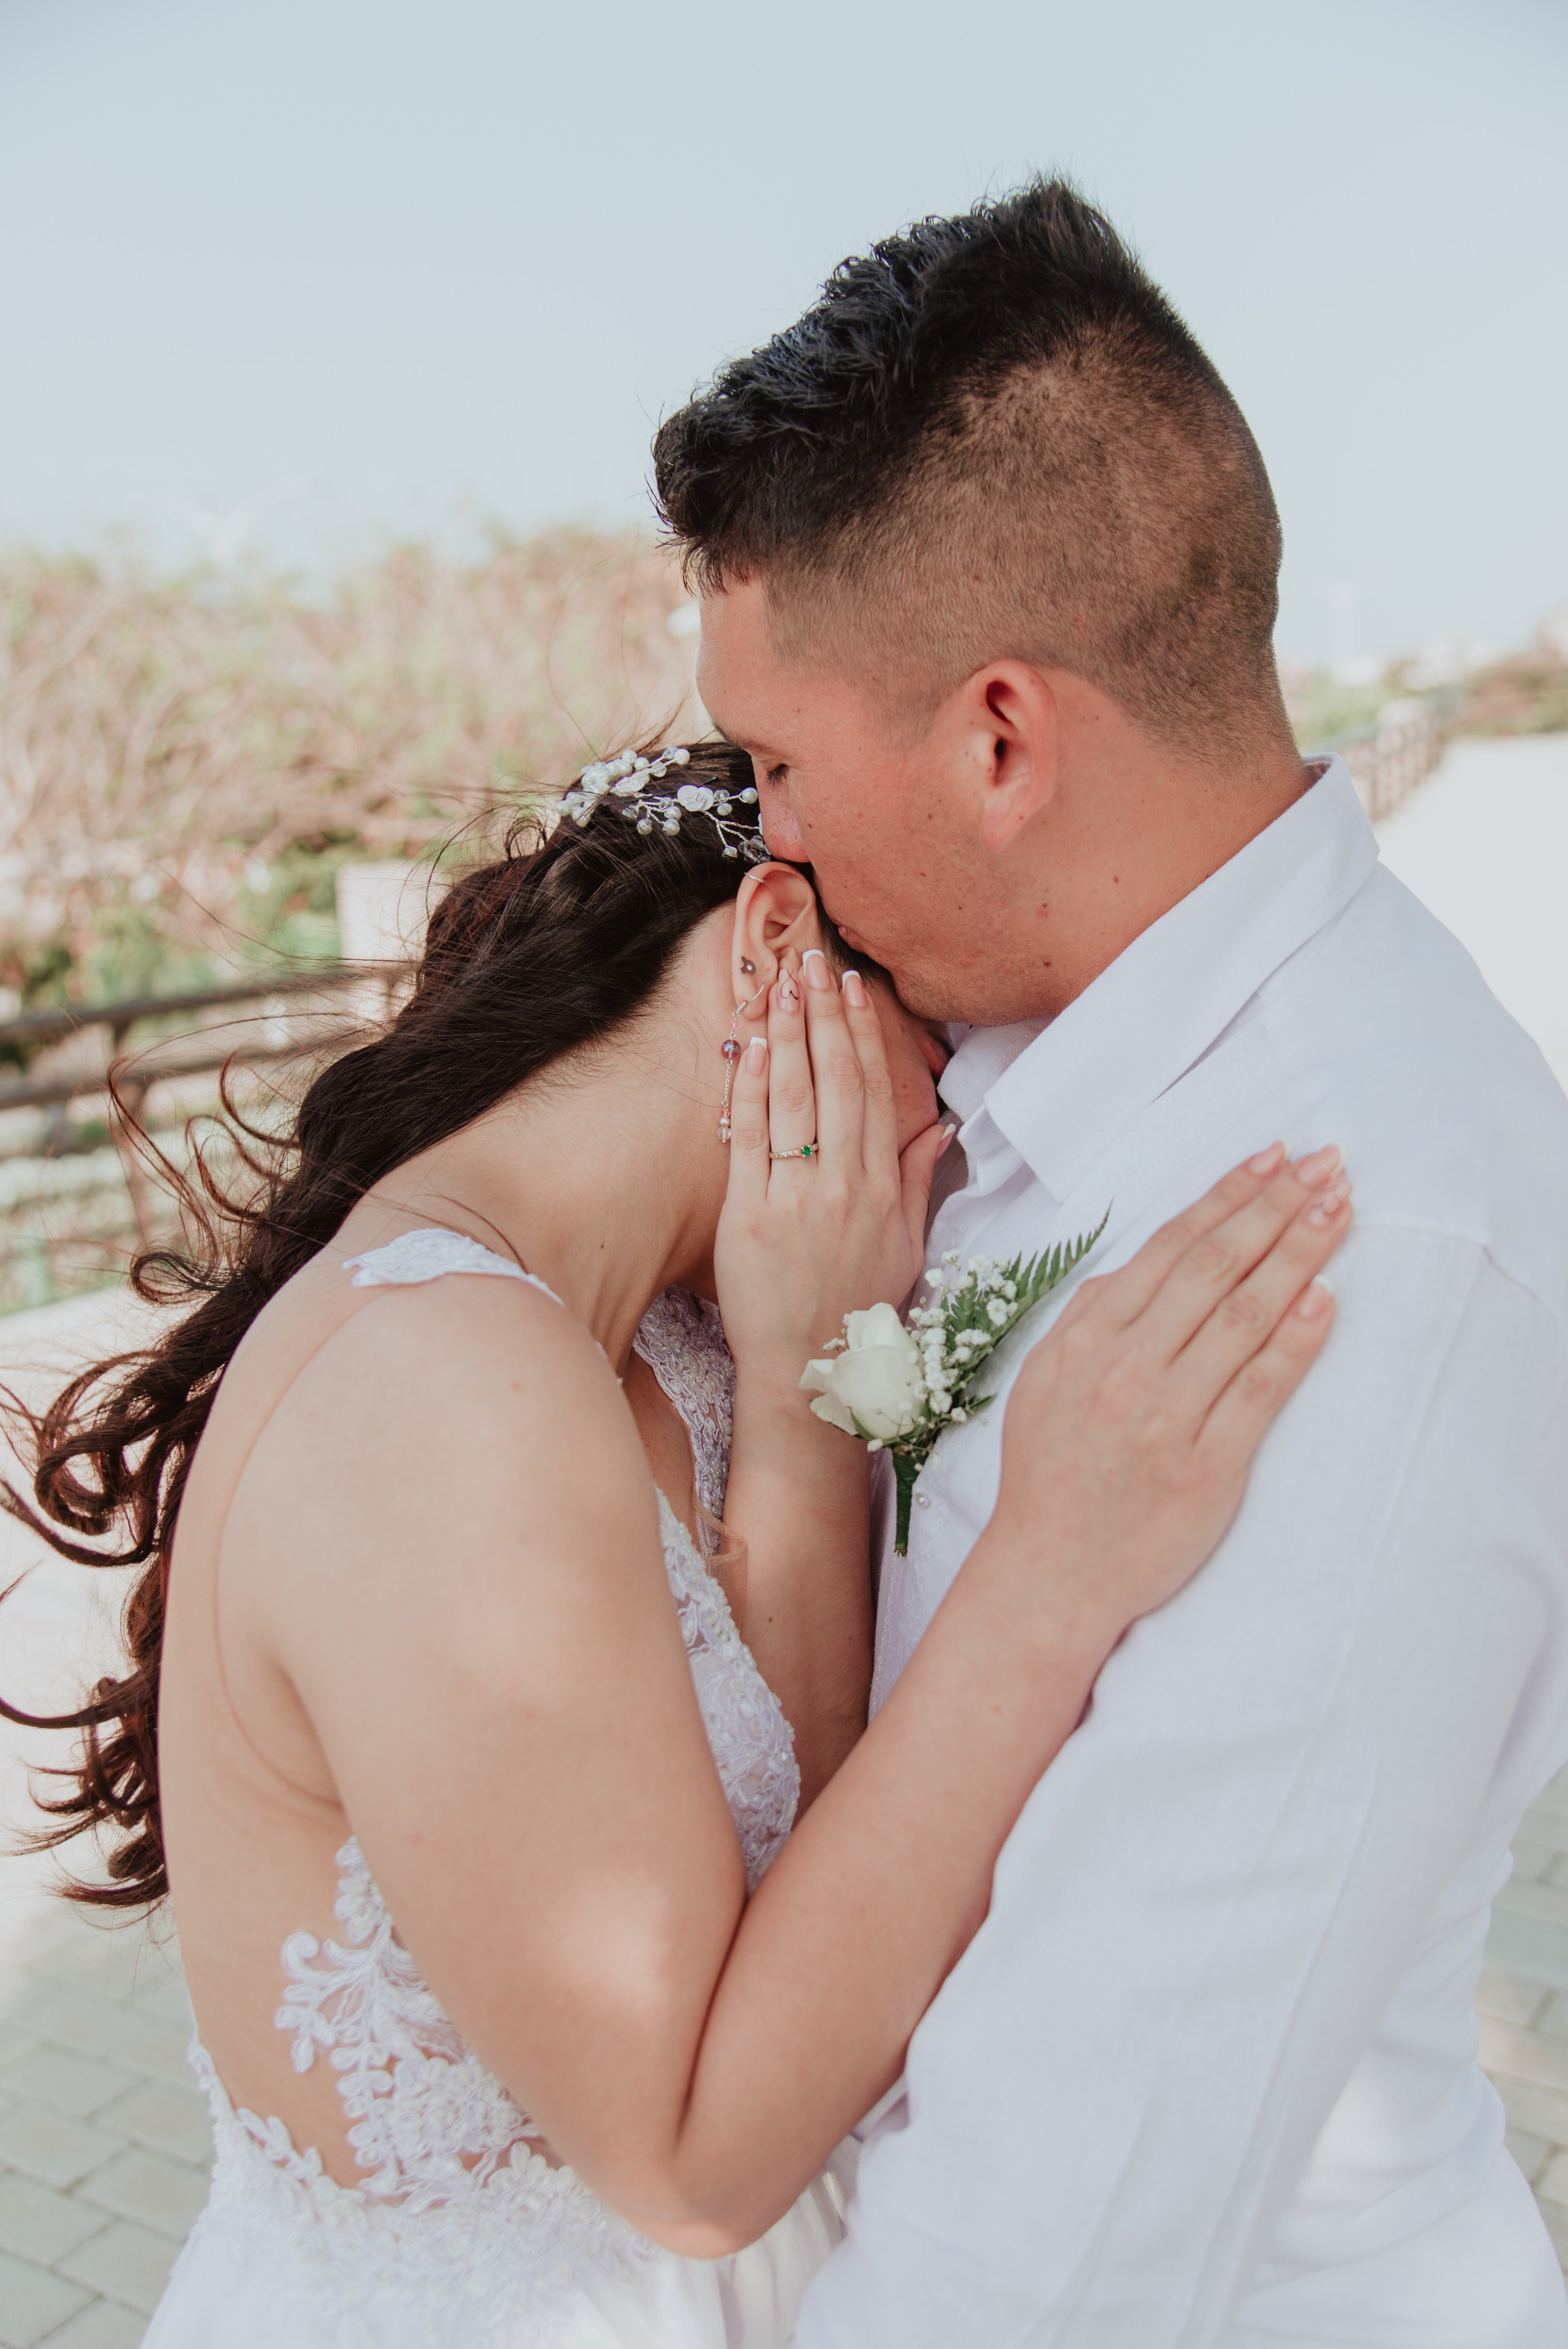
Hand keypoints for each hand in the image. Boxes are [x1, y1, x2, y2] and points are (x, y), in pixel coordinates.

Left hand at [714, 951, 948, 1394]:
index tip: (852, 989)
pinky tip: (746, 1050)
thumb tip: (938, 1127)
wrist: (811, 1376)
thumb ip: (916, 1180)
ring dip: (786, 1037)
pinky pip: (749, 1141)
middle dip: (821, 1016)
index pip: (873, 1092)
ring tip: (780, 986)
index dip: (862, 1035)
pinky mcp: (747, 1218)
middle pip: (833, 1082)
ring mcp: (792, 1200)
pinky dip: (748, 1092)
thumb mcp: (906, 1247)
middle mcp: (840, 1187)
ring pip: (791, 1100)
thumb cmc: (858, 1312)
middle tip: (813, 961)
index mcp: (880, 1189)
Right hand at [982, 1145, 1349, 1645]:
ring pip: (1244, 1316)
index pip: (1171, 1249)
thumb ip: (1090, 1317)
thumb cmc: (1050, 1477)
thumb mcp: (1044, 1381)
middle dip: (1276, 1207)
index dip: (1228, 1197)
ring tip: (1339, 1210)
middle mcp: (1125, 1369)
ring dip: (1298, 1254)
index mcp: (1086, 1340)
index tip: (1274, 1159)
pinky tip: (1324, 1296)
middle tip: (1325, 1165)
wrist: (1049, 1575)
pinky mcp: (1207, 1466)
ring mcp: (1167, 1417)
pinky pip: (1260, 1390)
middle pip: (1215, 1268)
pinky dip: (1295, 1339)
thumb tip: (1141, 1263)